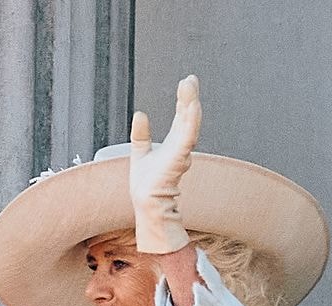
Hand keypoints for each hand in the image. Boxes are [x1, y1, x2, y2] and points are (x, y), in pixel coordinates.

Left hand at [129, 74, 200, 254]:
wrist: (145, 201)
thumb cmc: (146, 183)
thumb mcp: (139, 152)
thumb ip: (141, 134)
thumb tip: (140, 113)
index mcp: (174, 142)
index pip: (181, 116)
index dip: (184, 99)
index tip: (187, 82)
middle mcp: (181, 144)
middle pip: (188, 115)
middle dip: (189, 97)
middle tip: (190, 78)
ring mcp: (182, 150)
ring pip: (190, 122)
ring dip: (190, 103)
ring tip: (189, 85)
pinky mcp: (179, 156)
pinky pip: (187, 135)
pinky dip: (190, 120)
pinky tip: (191, 106)